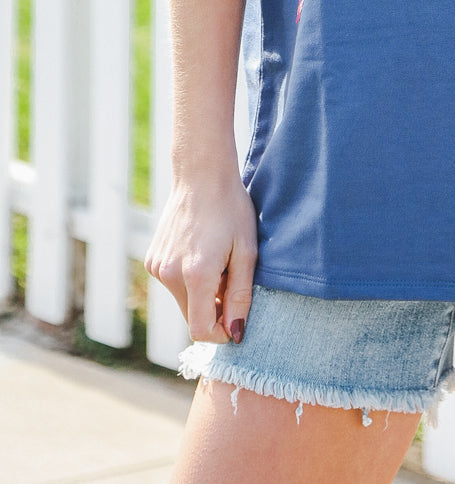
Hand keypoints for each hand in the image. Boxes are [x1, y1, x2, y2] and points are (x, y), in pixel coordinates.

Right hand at [144, 169, 258, 343]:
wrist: (201, 175)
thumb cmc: (231, 209)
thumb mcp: (246, 251)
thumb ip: (240, 295)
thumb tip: (235, 334)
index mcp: (195, 275)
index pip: (201, 330)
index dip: (221, 334)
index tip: (236, 320)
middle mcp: (169, 274)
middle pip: (192, 317)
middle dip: (214, 311)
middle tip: (232, 281)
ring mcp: (157, 266)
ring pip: (183, 301)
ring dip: (202, 294)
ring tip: (218, 261)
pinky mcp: (152, 259)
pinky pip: (173, 284)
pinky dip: (189, 280)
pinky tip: (201, 252)